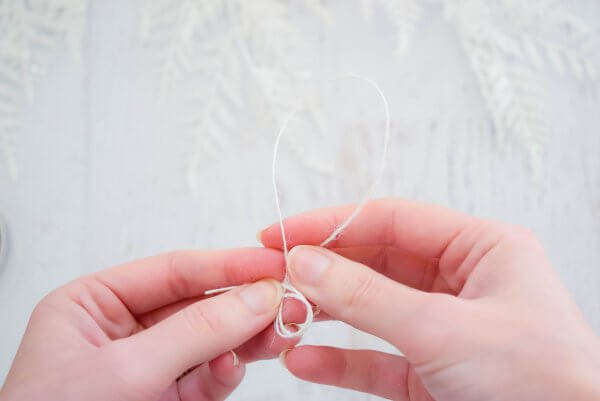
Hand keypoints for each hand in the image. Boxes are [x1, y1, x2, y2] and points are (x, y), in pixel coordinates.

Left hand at [0, 248, 300, 400]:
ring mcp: (147, 367)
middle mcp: (122, 331)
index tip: (272, 263)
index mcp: (94, 304)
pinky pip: (207, 377)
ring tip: (277, 334)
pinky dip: (226, 373)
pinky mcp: (165, 399)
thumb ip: (195, 331)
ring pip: (211, 340)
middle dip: (243, 305)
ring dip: (245, 338)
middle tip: (286, 302)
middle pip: (198, 305)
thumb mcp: (124, 371)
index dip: (227, 264)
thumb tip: (255, 298)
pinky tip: (232, 369)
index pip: (174, 271)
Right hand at [260, 199, 599, 400]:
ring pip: (370, 309)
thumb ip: (369, 297)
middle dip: (324, 270)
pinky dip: (339, 360)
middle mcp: (460, 282)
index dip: (331, 224)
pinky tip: (305, 360)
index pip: (391, 220)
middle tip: (274, 275)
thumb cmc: (543, 384)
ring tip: (285, 316)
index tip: (281, 233)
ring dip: (326, 313)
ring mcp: (442, 327)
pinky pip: (375, 358)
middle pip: (375, 262)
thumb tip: (306, 262)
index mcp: (480, 249)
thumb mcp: (446, 330)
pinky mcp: (430, 371)